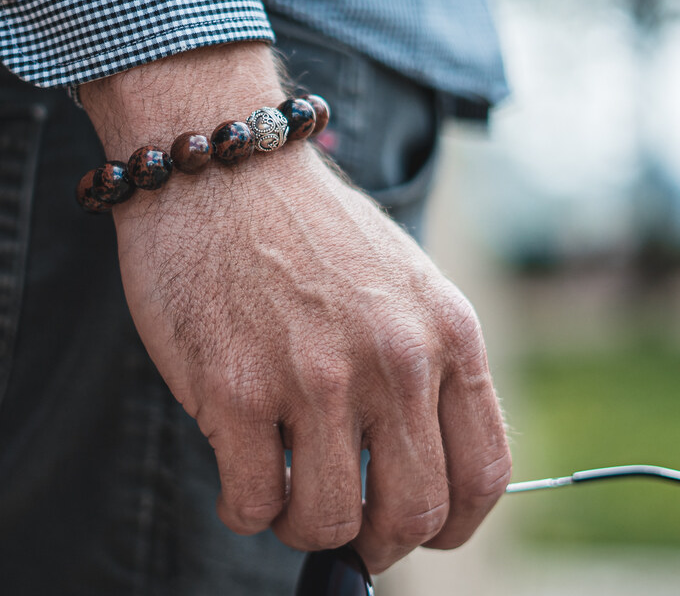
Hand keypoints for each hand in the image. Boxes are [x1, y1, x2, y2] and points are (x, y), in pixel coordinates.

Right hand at [80, 43, 510, 572]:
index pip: (483, 472)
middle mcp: (393, 358)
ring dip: (302, 525)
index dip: (452, 523)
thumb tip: (413, 461)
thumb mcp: (399, 278)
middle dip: (377, 540)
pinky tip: (238, 473)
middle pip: (413, 515)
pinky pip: (252, 503)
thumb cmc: (304, 223)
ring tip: (282, 491)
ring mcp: (316, 377)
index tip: (419, 527)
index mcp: (445, 330)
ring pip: (327, 523)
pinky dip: (245, 507)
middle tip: (344, 525)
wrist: (223, 165)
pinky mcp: (237, 389)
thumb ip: (421, 362)